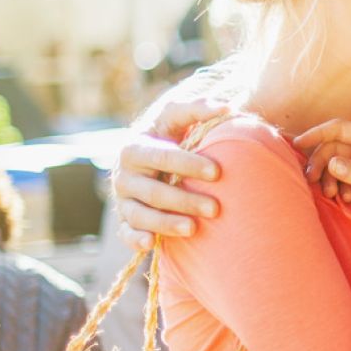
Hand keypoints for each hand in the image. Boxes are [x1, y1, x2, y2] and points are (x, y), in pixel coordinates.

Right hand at [111, 98, 229, 247]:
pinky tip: (151, 244)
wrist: (149, 156)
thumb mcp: (176, 117)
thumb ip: (198, 109)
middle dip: (184, 200)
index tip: (218, 171)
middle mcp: (124, 175)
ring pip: (140, 215)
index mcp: (134, 148)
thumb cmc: (168, 134)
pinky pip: (126, 233)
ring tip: (193, 229)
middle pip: (154, 191)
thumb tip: (227, 106)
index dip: (188, 164)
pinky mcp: (125, 220)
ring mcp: (123, 200)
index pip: (162, 157)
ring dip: (165, 223)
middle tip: (215, 208)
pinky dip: (135, 239)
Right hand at [294, 118, 350, 245]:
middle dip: (321, 163)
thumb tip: (331, 163)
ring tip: (331, 194)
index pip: (341, 129)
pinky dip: (338, 189)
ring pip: (335, 167)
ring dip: (328, 179)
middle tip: (313, 181)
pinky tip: (348, 200)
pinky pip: (342, 183)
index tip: (298, 144)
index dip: (318, 133)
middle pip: (333, 149)